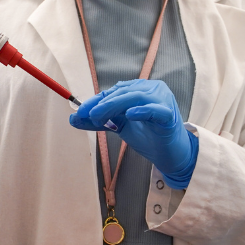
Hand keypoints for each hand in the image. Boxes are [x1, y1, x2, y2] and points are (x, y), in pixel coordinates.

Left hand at [69, 79, 197, 188]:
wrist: (170, 155)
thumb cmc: (147, 136)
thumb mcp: (119, 126)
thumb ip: (100, 121)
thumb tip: (74, 118)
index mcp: (140, 89)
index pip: (114, 92)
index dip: (95, 101)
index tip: (79, 113)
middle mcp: (152, 89)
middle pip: (123, 92)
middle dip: (102, 104)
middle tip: (86, 115)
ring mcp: (162, 100)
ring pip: (136, 97)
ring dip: (114, 106)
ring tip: (98, 117)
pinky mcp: (169, 115)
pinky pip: (155, 110)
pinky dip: (142, 111)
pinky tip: (130, 115)